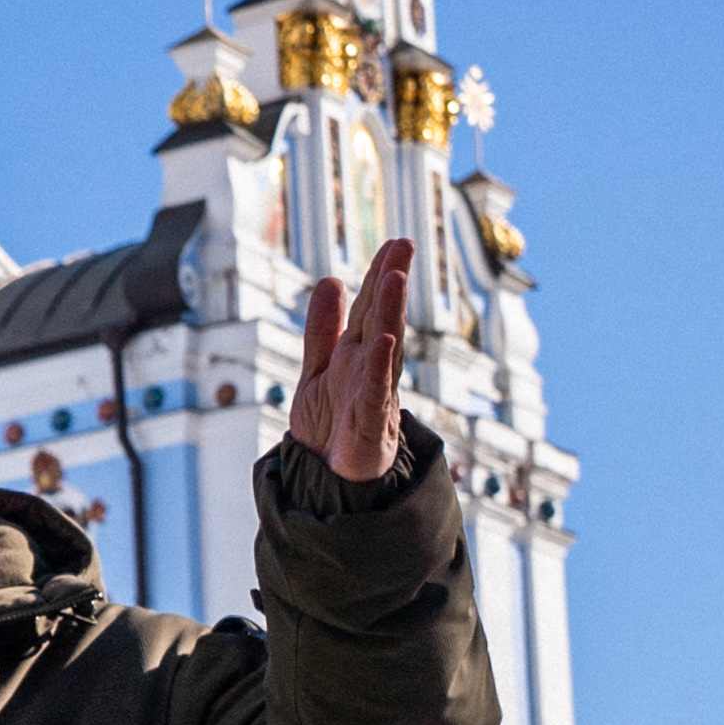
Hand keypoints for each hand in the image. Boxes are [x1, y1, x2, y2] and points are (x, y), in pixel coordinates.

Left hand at [282, 239, 417, 481]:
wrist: (328, 482)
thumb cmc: (330, 427)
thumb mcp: (318, 368)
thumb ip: (323, 329)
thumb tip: (331, 279)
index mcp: (357, 356)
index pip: (371, 309)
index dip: (380, 276)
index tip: (394, 242)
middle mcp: (370, 371)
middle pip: (383, 319)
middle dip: (392, 282)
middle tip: (405, 244)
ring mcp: (374, 397)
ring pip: (385, 349)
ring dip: (390, 313)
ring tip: (395, 277)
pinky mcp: (372, 428)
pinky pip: (377, 394)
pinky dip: (381, 368)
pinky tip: (386, 341)